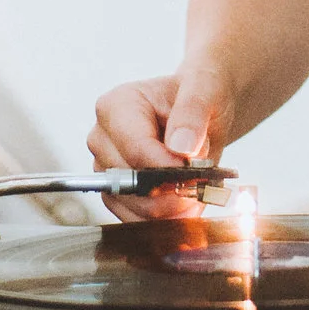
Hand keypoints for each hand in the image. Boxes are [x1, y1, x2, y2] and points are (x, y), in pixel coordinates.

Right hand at [88, 69, 232, 219]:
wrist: (201, 112)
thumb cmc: (199, 94)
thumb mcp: (206, 88)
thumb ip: (192, 111)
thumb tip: (180, 146)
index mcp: (116, 106)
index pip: (136, 151)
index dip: (169, 169)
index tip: (197, 172)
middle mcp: (102, 139)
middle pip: (134, 184)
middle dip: (175, 189)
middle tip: (204, 178)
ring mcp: (107, 170)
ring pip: (136, 209)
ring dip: (175, 207)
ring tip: (198, 185)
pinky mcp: (116, 194)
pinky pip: (139, 221)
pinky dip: (168, 218)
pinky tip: (188, 200)